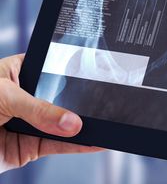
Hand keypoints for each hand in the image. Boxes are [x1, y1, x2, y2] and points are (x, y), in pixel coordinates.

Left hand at [0, 55, 100, 171]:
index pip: (53, 68)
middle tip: (106, 101)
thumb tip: (73, 122)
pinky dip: (78, 146)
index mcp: (17, 72)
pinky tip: (96, 141)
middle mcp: (26, 97)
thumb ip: (40, 110)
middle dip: (82, 102)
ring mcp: (29, 123)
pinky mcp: (29, 147)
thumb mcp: (3, 98)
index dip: (74, 70)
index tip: (99, 72)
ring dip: (83, 126)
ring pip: (63, 124)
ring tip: (107, 123)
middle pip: (62, 98)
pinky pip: (59, 146)